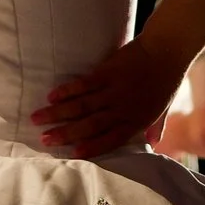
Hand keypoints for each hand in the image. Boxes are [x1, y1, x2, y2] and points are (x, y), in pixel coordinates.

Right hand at [33, 41, 186, 156]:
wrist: (167, 49)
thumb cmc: (166, 80)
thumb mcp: (163, 108)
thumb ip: (156, 126)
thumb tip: (154, 143)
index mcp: (136, 121)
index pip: (111, 139)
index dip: (91, 147)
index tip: (73, 154)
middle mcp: (122, 109)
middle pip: (90, 125)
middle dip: (65, 133)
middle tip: (44, 139)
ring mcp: (113, 91)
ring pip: (81, 106)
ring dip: (57, 113)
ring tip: (37, 118)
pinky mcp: (107, 72)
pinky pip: (83, 84)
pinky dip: (67, 91)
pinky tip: (52, 96)